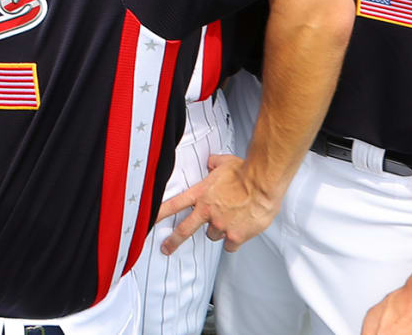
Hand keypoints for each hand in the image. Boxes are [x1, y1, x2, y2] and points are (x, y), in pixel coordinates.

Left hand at [156, 154, 277, 252]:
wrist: (262, 183)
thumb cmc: (246, 172)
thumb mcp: (225, 162)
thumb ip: (214, 163)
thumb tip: (211, 162)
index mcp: (201, 194)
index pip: (174, 204)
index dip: (159, 213)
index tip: (148, 220)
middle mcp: (208, 211)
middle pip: (184, 230)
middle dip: (173, 241)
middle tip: (166, 248)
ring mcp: (220, 225)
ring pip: (213, 235)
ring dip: (218, 231)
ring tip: (230, 221)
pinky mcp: (235, 236)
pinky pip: (230, 245)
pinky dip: (234, 241)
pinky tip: (240, 233)